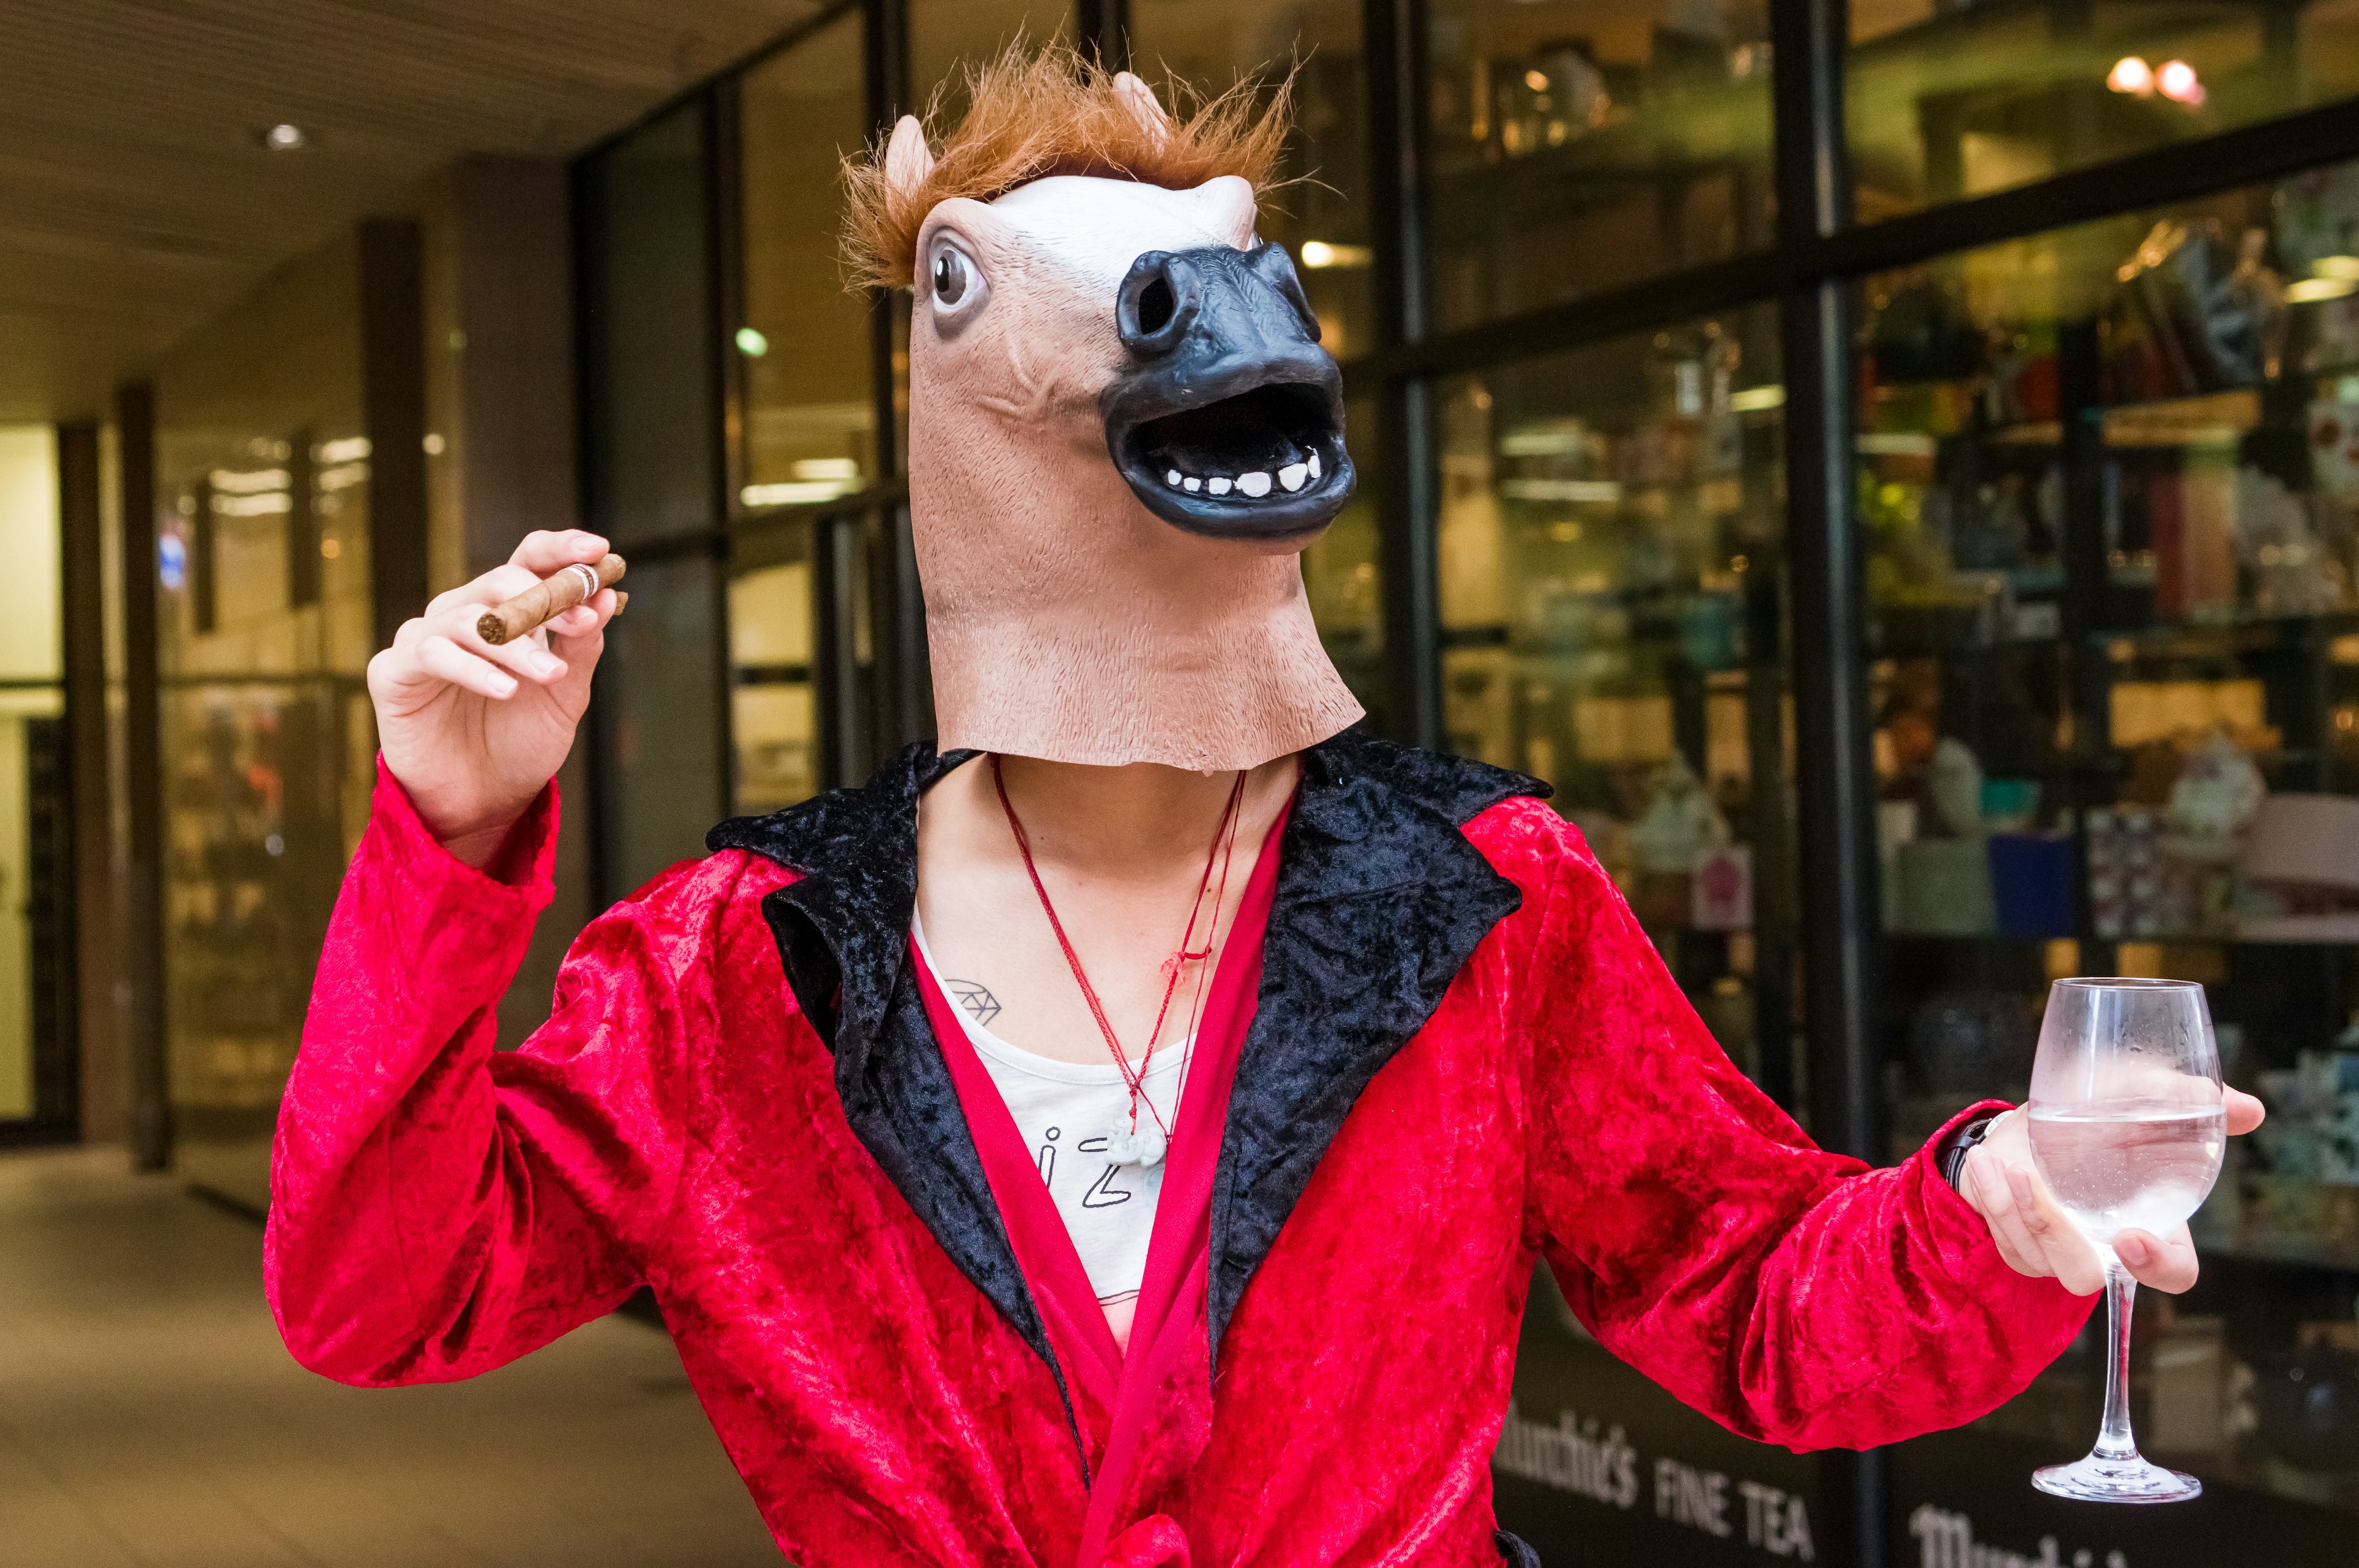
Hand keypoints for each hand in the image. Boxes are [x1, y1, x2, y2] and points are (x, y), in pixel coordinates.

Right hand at [367, 530, 618, 866]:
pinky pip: (431, 653)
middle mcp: (464, 614)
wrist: (482, 801)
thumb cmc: (521, 743)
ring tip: (551, 674)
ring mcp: (426, 638)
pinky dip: (472, 668)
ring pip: (470, 617)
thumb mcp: (564, 696)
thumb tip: (606, 597)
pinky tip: (505, 691)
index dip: (562, 550)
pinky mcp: (394, 670)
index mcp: (506, 611)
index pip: (530, 560)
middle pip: (502, 580)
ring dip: (517, 644)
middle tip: (581, 622)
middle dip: (546, 598)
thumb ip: (581, 647)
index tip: (599, 550)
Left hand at [1958, 1089, 2264, 1295]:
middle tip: (2032, 1181)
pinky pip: (2002, 1240)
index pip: (2173, 1272)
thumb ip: (2187, 1103)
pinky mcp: (2017, 1245)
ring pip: (2035, 1258)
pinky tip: (1985, 1163)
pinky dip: (1988, 1201)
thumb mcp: (2138, 1096)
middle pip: (2086, 1276)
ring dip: (2012, 1212)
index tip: (2132, 1237)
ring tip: (1998, 1163)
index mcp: (2152, 1223)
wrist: (2037, 1116)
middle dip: (2054, 1233)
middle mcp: (2104, 1246)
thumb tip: (2247, 1109)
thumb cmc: (2099, 1113)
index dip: (2158, 1266)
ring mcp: (2057, 1251)